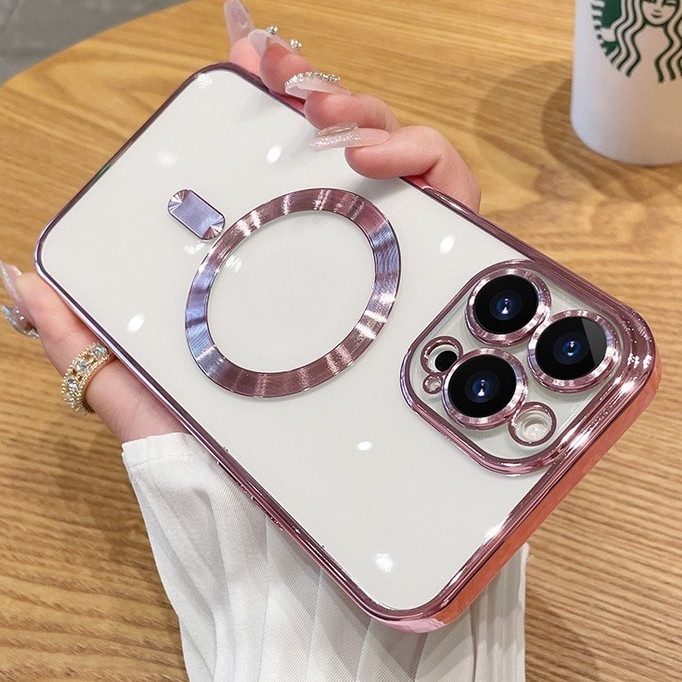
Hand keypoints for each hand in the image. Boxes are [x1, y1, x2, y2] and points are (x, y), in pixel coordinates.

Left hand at [3, 5, 479, 443]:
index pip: (277, 168)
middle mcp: (333, 256)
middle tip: (291, 78)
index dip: (264, 105)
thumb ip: (78, 338)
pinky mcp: (430, 275)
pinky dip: (424, 159)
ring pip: (398, 159)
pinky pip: (449, 198)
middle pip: (343, 150)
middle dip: (323, 95)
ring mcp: (385, 261)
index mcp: (273, 266)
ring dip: (370, 115)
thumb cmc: (213, 446)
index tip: (246, 65)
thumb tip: (24, 282)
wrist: (275, 503)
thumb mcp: (137, 384)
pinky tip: (382, 162)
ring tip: (332, 116)